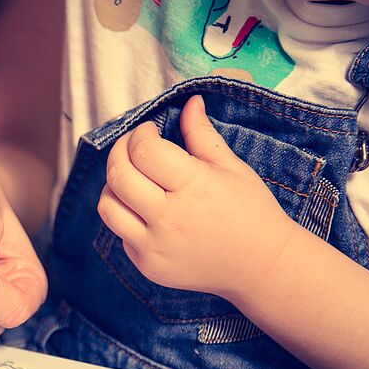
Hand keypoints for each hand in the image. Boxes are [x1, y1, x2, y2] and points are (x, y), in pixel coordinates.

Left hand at [98, 95, 300, 299]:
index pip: (144, 151)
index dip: (139, 134)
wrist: (261, 266)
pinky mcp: (148, 266)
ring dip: (113, 185)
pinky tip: (146, 209)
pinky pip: (120, 233)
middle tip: (130, 146)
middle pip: (118, 176)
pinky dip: (126, 215)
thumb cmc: (251, 212)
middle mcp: (169, 218)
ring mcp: (155, 246)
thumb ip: (201, 134)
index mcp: (194, 186)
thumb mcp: (232, 167)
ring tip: (132, 177)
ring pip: (108, 206)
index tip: (148, 131)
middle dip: (118, 152)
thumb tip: (188, 102)